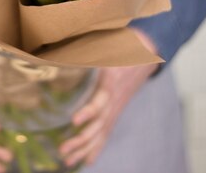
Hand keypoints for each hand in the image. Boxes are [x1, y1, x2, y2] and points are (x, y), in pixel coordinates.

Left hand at [59, 31, 158, 167]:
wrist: (145, 51)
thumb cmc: (120, 46)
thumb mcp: (104, 45)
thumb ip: (86, 50)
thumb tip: (59, 49)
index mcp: (110, 82)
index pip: (100, 101)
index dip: (88, 112)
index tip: (74, 120)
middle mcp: (114, 98)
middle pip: (99, 124)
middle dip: (81, 139)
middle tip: (62, 150)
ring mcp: (116, 107)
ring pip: (102, 132)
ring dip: (85, 148)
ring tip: (67, 160)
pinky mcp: (116, 111)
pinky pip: (107, 132)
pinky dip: (97, 148)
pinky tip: (87, 161)